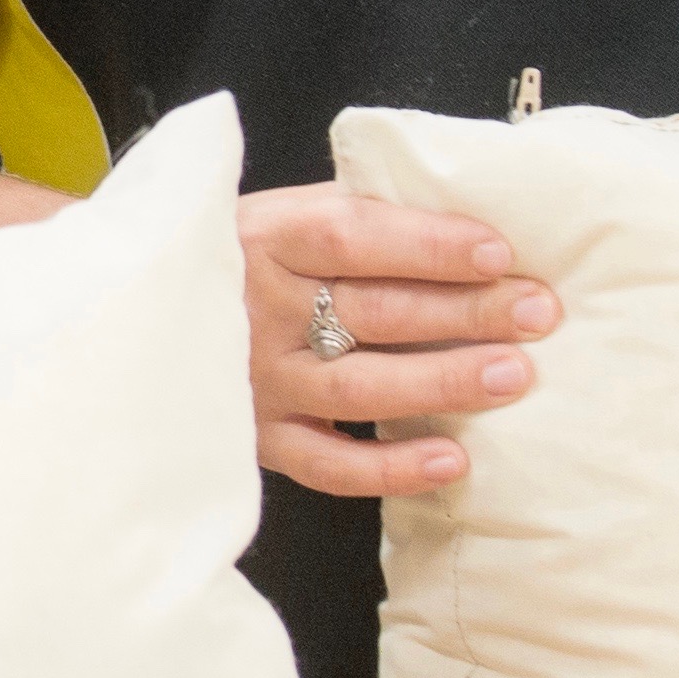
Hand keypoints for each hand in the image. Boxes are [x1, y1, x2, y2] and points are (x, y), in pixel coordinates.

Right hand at [234, 182, 553, 501]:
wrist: (140, 314)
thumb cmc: (235, 257)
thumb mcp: (277, 213)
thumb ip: (350, 213)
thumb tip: (460, 210)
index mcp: (260, 237)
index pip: (352, 237)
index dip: (428, 245)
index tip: (498, 251)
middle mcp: (255, 310)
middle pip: (372, 311)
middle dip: (465, 312)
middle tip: (537, 312)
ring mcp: (254, 381)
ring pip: (357, 387)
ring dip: (442, 382)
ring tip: (514, 375)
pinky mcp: (256, 437)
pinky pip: (327, 464)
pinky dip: (390, 467)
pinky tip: (452, 460)